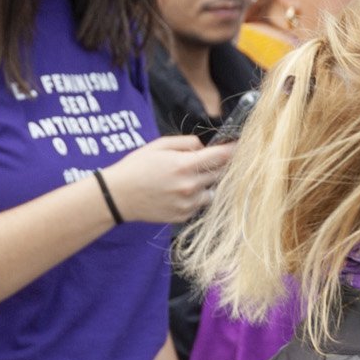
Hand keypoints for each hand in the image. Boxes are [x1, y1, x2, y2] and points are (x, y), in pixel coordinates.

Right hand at [100, 136, 233, 224]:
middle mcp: (190, 186)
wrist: (118, 196)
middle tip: (217, 160)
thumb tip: (204, 147)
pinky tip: (180, 191)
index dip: (234, 149)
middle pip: (221, 174)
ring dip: (209, 184)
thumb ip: (186, 143)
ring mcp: (187, 204)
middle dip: (222, 166)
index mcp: (185, 165)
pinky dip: (196, 197)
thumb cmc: (137, 167)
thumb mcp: (159, 145)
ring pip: (213, 192)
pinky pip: (200, 205)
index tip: (241, 145)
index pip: (221, 156)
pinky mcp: (183, 216)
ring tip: (192, 178)